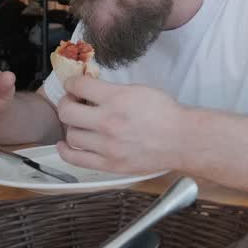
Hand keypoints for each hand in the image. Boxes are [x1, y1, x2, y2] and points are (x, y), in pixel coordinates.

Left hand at [56, 76, 189, 174]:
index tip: (73, 86)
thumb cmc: (165, 114)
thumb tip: (90, 88)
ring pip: (71, 135)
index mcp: (117, 99)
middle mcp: (109, 122)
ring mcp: (108, 146)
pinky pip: (76, 159)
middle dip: (66, 103)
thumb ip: (112, 90)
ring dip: (71, 126)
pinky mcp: (110, 164)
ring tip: (78, 123)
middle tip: (72, 102)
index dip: (71, 83)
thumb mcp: (139, 90)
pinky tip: (66, 144)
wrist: (181, 140)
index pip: (78, 86)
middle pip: (67, 112)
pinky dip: (66, 150)